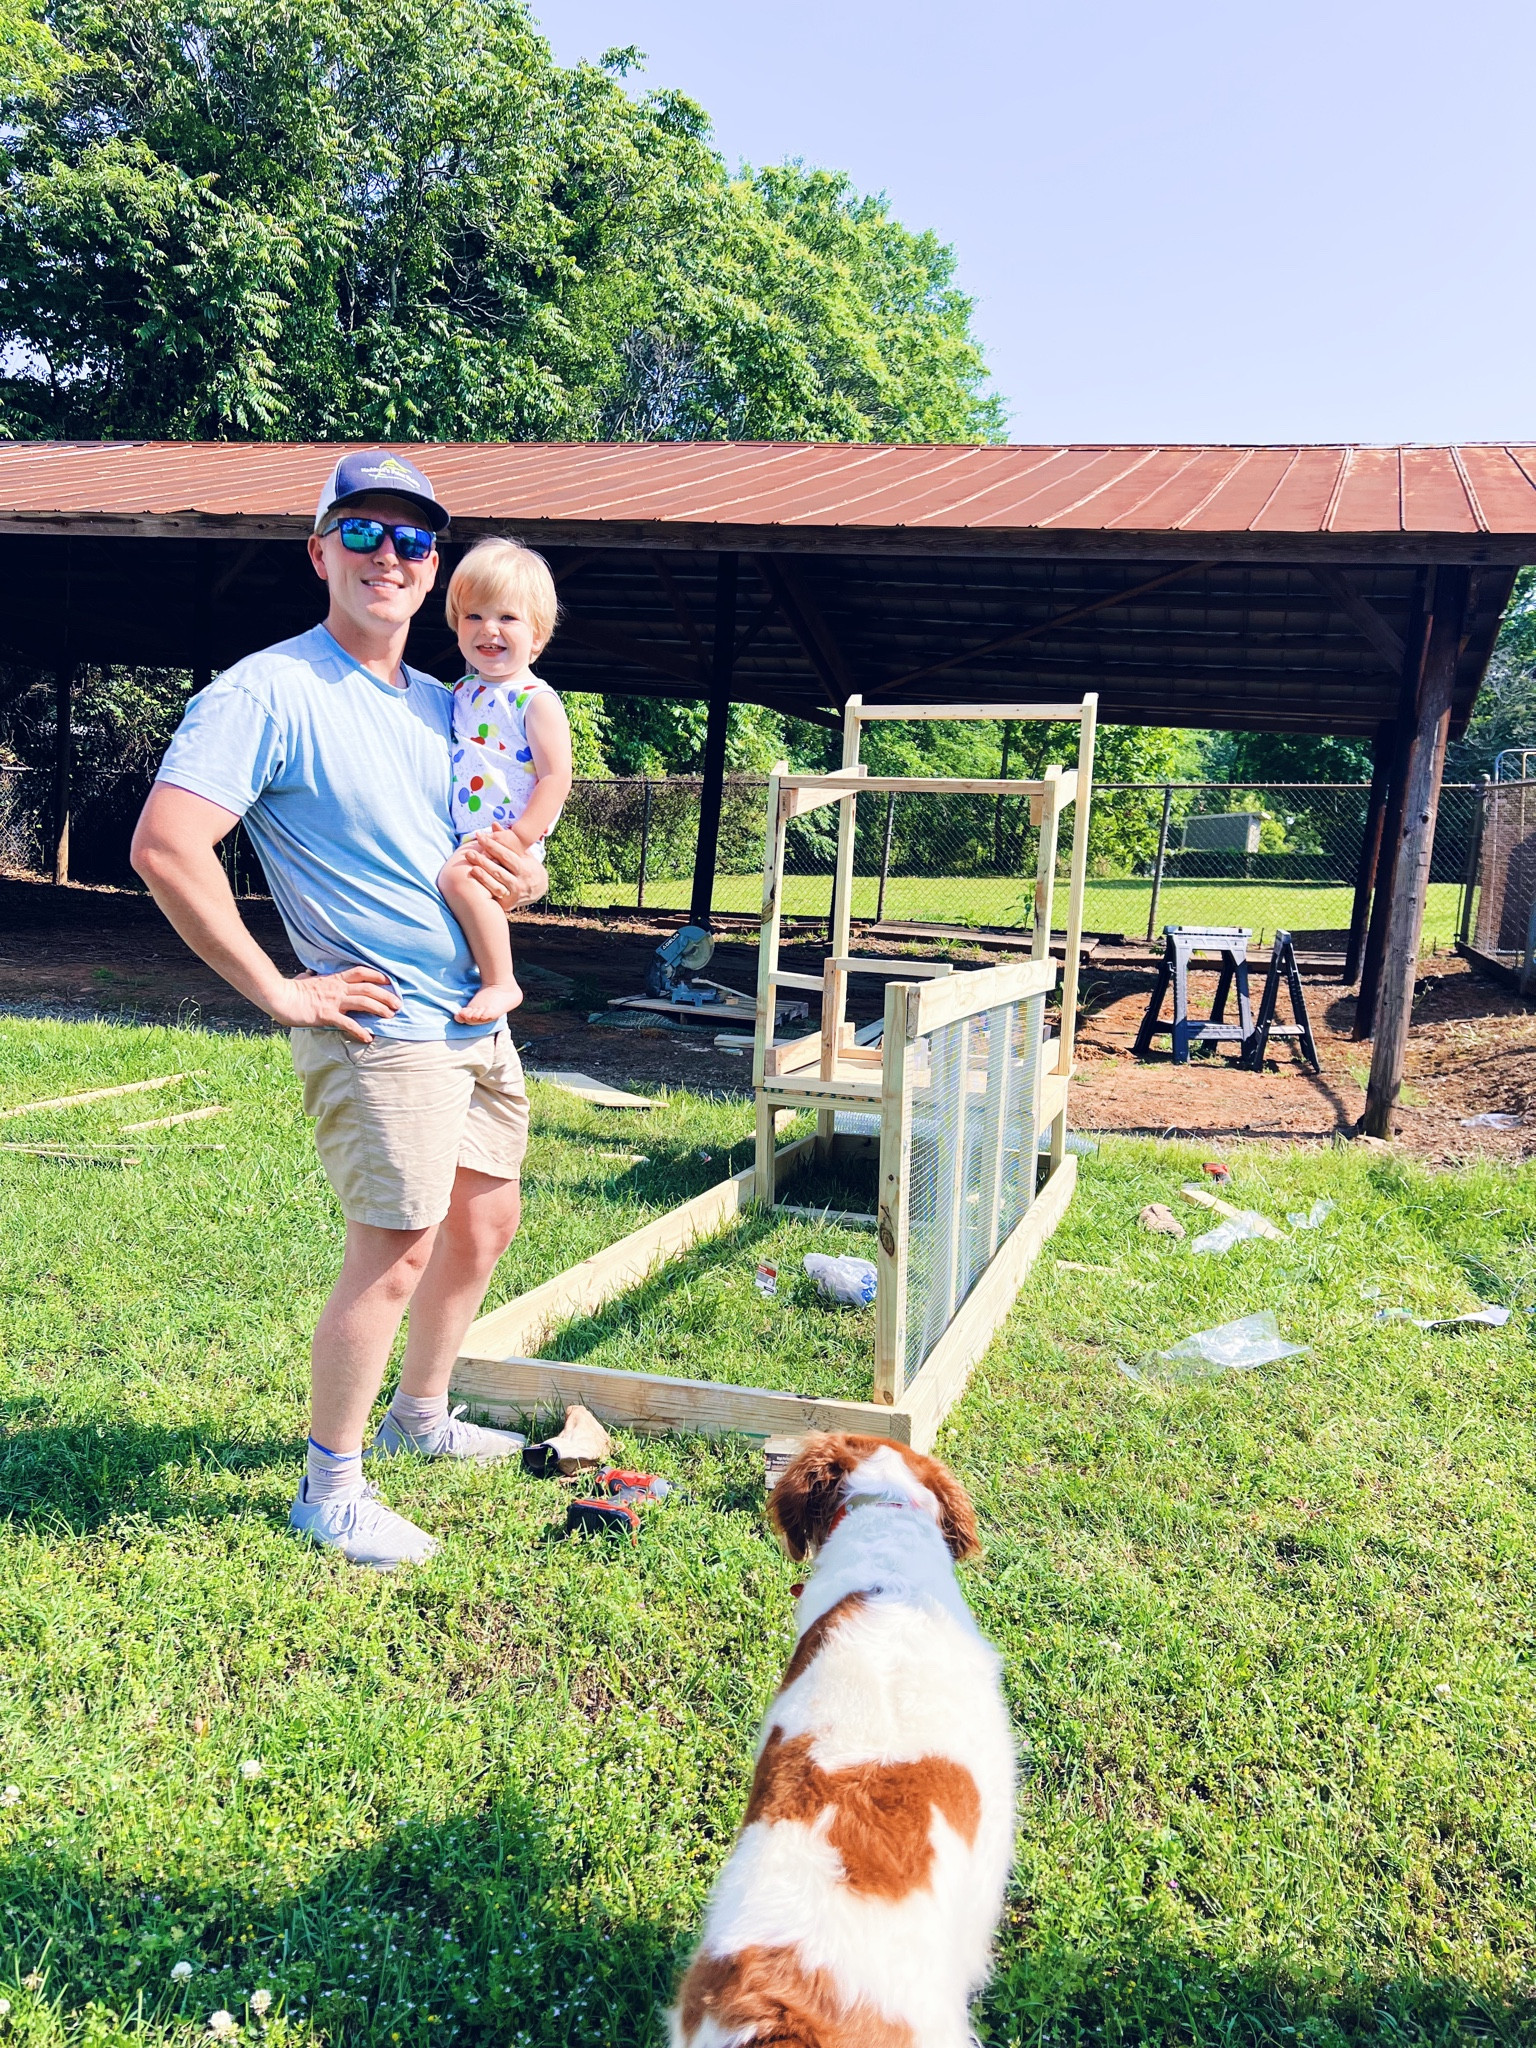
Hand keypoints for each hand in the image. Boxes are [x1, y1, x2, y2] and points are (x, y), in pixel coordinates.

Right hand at [266, 966, 399, 1043]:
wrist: (279, 997)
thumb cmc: (291, 990)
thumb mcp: (304, 979)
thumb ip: (311, 976)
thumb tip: (308, 973)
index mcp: (334, 979)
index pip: (361, 972)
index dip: (378, 975)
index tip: (391, 981)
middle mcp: (337, 988)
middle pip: (368, 988)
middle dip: (386, 995)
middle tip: (398, 1004)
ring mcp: (333, 1001)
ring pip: (363, 1003)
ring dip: (379, 1009)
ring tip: (391, 1017)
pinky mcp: (326, 1015)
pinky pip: (347, 1023)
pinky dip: (359, 1030)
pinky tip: (368, 1037)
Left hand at [460, 828, 549, 911]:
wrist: (539, 890)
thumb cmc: (528, 866)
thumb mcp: (522, 853)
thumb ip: (507, 840)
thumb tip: (493, 824)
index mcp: (525, 868)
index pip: (506, 855)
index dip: (492, 845)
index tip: (479, 837)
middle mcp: (520, 882)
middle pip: (499, 870)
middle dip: (483, 861)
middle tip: (468, 852)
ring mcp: (514, 894)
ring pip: (496, 884)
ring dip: (482, 876)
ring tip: (470, 866)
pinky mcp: (508, 903)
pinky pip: (494, 895)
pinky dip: (485, 888)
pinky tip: (474, 882)